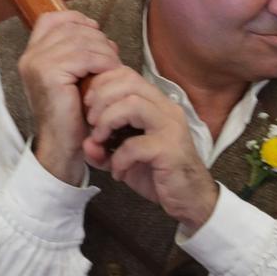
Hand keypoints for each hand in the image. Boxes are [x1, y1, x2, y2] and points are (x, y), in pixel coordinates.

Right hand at [18, 10, 122, 186]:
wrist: (62, 149)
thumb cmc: (71, 117)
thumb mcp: (69, 79)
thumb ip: (74, 54)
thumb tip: (96, 31)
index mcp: (31, 54)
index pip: (51, 20)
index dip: (75, 19)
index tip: (96, 31)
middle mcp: (30, 55)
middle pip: (70, 28)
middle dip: (96, 38)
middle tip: (113, 55)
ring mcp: (37, 63)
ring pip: (80, 40)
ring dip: (104, 50)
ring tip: (115, 65)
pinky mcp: (50, 74)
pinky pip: (85, 57)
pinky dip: (103, 61)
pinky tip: (111, 72)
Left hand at [82, 67, 218, 231]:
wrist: (191, 201)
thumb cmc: (158, 172)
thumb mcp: (124, 156)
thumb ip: (103, 147)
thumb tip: (85, 143)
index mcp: (156, 102)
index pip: (127, 74)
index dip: (102, 83)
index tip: (87, 103)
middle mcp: (166, 109)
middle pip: (128, 83)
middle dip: (101, 98)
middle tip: (90, 121)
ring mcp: (171, 128)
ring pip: (133, 105)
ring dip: (108, 120)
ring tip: (100, 140)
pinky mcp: (171, 151)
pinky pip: (136, 145)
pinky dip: (119, 157)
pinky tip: (117, 172)